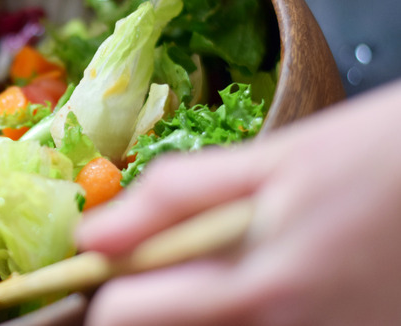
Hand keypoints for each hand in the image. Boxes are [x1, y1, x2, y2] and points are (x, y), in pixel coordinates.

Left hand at [77, 80, 400, 324]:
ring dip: (193, 311)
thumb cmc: (379, 156)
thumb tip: (93, 234)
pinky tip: (264, 285)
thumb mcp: (277, 159)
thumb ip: (177, 197)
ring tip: (224, 262)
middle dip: (146, 303)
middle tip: (169, 260)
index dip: (104, 286)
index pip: (127, 319)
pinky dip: (241, 316)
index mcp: (258, 289)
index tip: (111, 259)